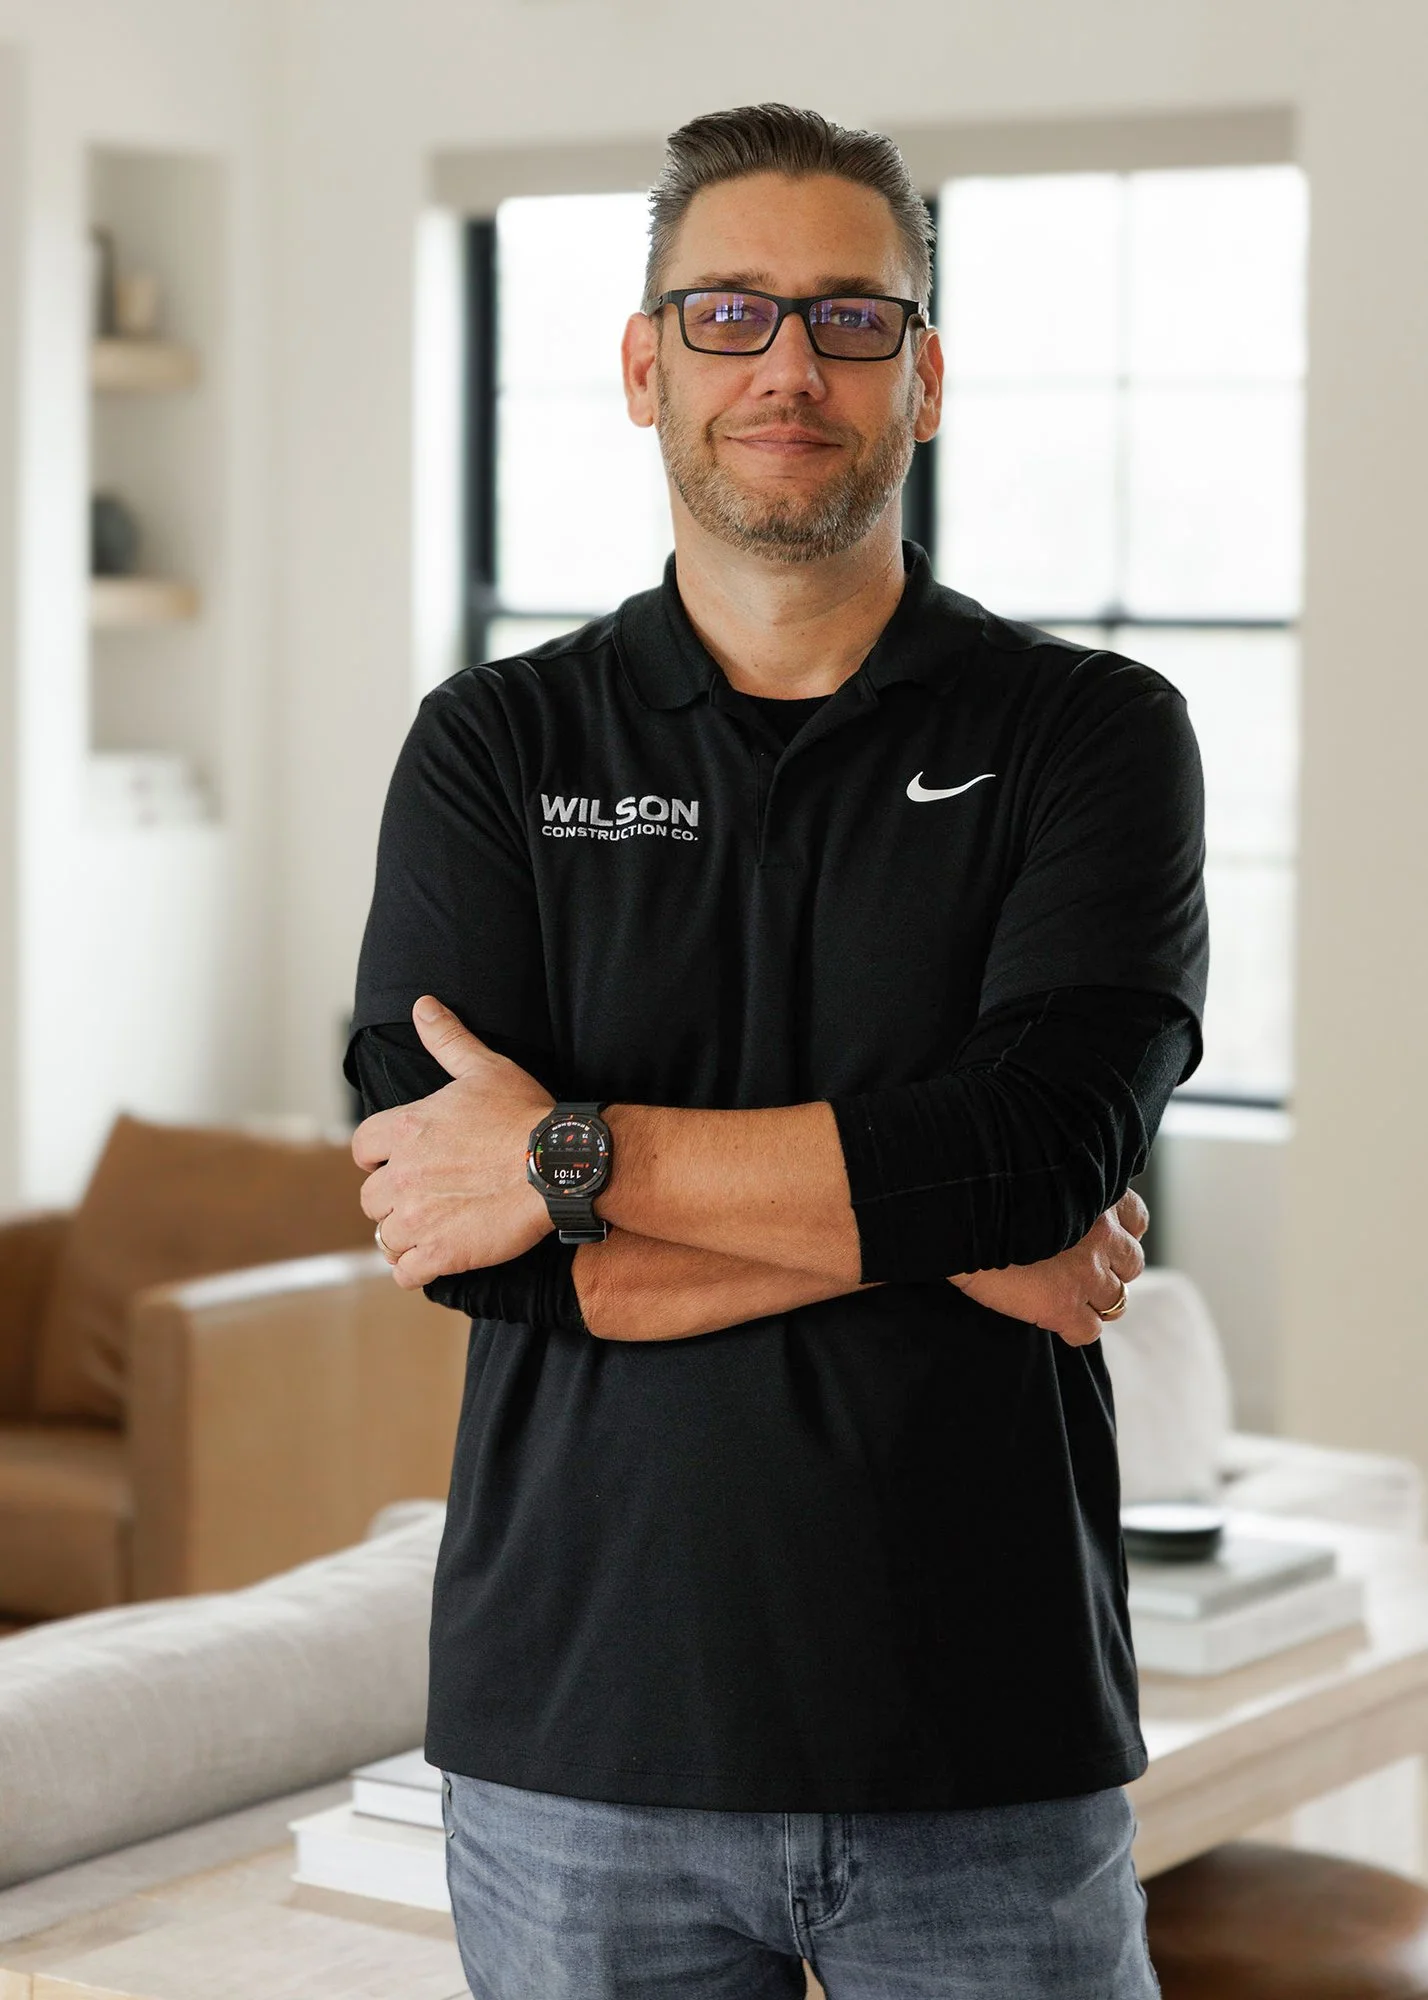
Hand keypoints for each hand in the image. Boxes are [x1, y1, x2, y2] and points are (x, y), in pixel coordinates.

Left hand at [352, 997, 554, 1288]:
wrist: (558, 1164)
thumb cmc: (523, 1113)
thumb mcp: (484, 1068)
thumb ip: (447, 1039)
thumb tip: (423, 1005)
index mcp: (404, 1130)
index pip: (361, 1148)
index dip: (377, 1156)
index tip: (398, 1161)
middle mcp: (401, 1175)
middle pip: (370, 1197)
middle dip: (392, 1199)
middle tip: (422, 1198)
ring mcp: (418, 1218)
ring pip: (385, 1237)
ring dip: (403, 1235)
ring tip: (429, 1231)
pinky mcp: (441, 1253)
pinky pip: (406, 1272)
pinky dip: (416, 1269)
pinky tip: (435, 1259)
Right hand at [948, 1189, 1147, 1347]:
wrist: (959, 1214)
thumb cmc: (986, 1188)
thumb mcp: (1035, 1174)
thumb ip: (1061, 1191)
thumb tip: (1059, 1203)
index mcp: (1097, 1195)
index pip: (1136, 1220)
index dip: (1118, 1234)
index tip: (1098, 1240)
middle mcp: (1102, 1234)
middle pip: (1131, 1263)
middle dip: (1109, 1270)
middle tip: (1078, 1272)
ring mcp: (1087, 1273)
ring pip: (1116, 1301)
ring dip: (1095, 1301)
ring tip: (1065, 1298)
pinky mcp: (1064, 1306)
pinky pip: (1089, 1332)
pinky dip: (1074, 1329)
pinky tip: (1052, 1319)